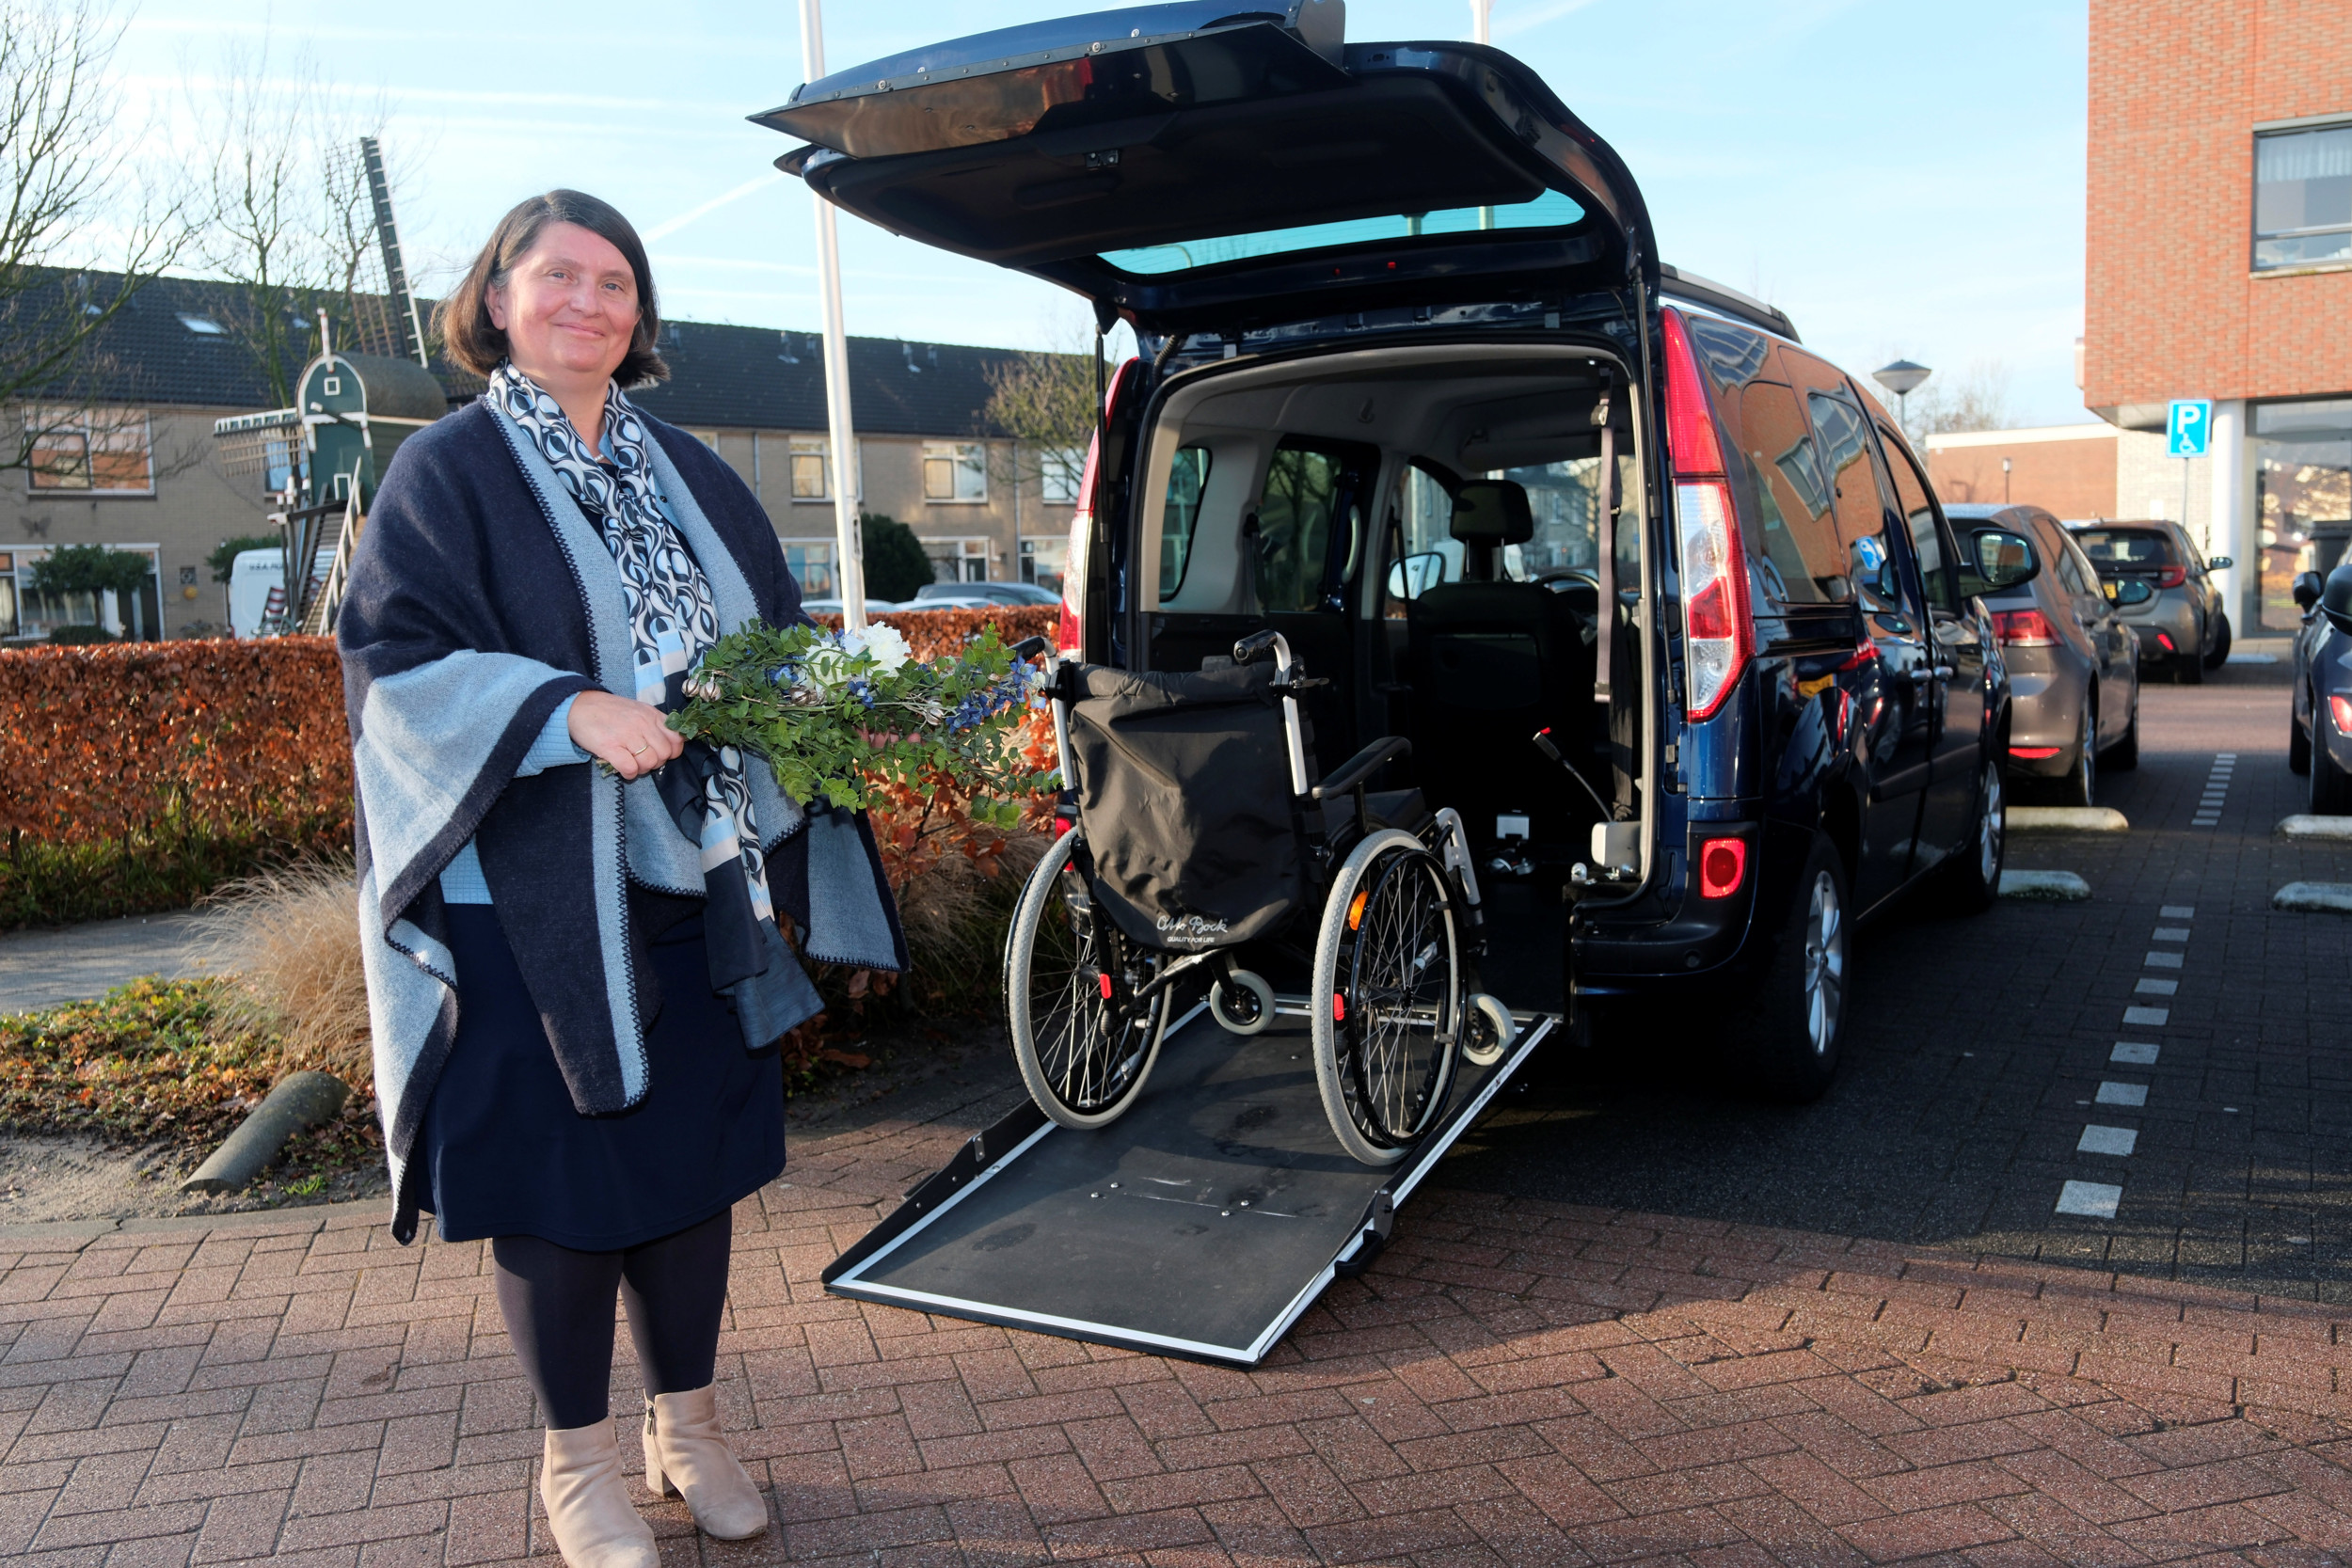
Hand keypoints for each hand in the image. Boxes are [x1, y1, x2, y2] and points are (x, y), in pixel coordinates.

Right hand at [568, 690, 683, 780]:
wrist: (578, 706)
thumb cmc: (608, 711)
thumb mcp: (638, 710)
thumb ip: (655, 724)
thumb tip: (671, 743)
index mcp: (651, 715)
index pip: (677, 740)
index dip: (671, 751)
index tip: (658, 752)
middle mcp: (642, 723)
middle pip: (664, 754)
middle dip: (655, 762)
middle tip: (641, 759)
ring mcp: (627, 735)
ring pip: (649, 762)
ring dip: (641, 768)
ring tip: (631, 762)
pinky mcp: (610, 747)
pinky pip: (630, 768)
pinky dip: (629, 773)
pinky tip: (623, 767)